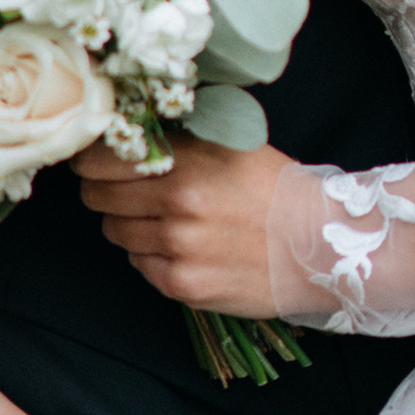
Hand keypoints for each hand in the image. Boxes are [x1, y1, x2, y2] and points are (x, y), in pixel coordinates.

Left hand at [75, 135, 294, 316]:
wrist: (322, 247)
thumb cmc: (275, 190)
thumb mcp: (229, 144)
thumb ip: (176, 139)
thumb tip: (120, 128)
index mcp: (186, 161)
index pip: (100, 158)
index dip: (92, 159)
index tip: (94, 160)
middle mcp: (177, 203)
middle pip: (97, 196)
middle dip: (106, 191)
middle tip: (128, 190)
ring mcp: (179, 248)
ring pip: (115, 232)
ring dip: (129, 224)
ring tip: (166, 219)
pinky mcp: (184, 286)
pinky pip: (139, 266)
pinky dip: (152, 256)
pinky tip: (183, 247)